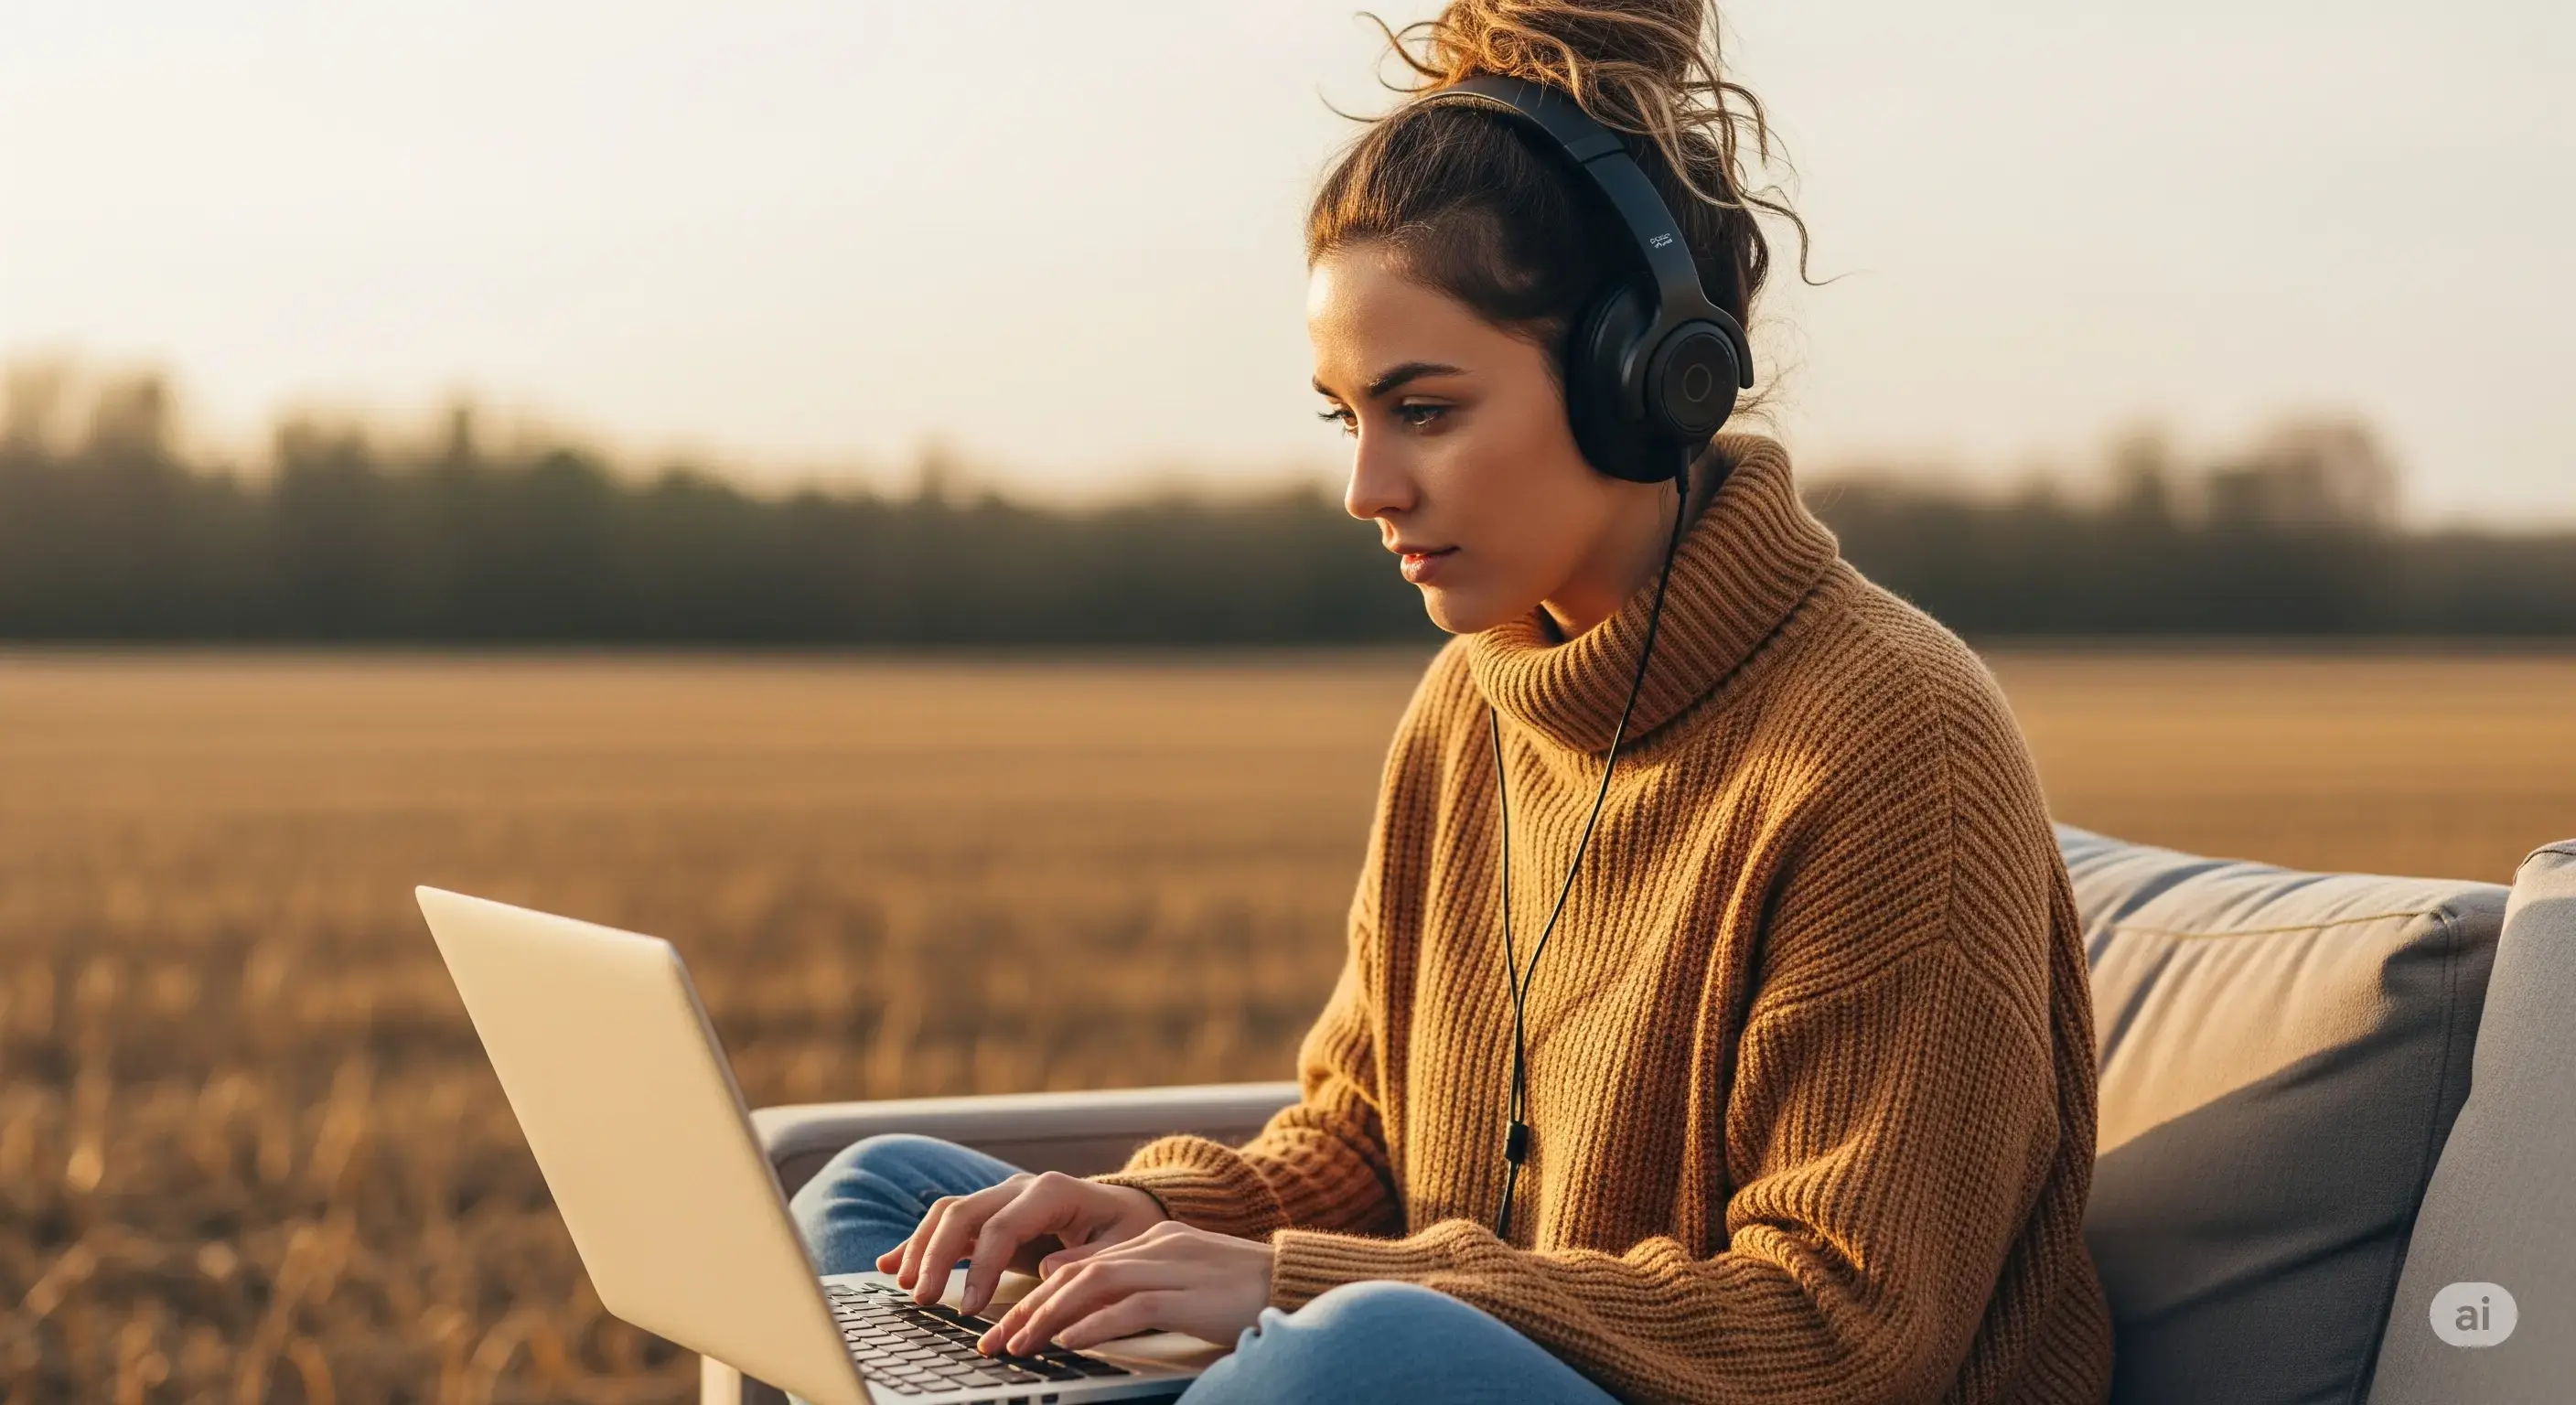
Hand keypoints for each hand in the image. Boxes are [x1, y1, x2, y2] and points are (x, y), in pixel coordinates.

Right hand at [878, 1171, 1166, 1316]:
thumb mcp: (1124, 1245)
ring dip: (920, 1247)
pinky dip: (917, 1242)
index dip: (981, 1267)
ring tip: (905, 1285)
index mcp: (1053, 1191)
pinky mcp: (990, 1216)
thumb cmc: (1130, 1230)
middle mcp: (1020, 1188)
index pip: (1002, 1226)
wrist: (1131, 1210)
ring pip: (948, 1213)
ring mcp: (1001, 1198)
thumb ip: (1087, 1258)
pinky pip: (947, 1223)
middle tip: (923, 1299)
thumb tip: (1046, 1270)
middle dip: (936, 1255)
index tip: (969, 1308)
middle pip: (964, 1212)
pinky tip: (889, 1264)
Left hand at [978, 1220, 1272, 1354]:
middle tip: (996, 1343)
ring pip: (1094, 1286)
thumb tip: (1071, 1290)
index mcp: (1156, 1239)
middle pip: (1078, 1274)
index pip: (1082, 1265)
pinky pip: (1131, 1306)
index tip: (1007, 1326)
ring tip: (1019, 1345)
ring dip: (1050, 1317)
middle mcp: (1159, 1245)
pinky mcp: (1190, 1293)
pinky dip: (1094, 1323)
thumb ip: (1132, 1281)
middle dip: (1030, 1309)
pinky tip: (1068, 1342)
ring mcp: (1175, 1265)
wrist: (1300, 1283)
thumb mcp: (1182, 1281)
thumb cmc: (1244, 1292)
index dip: (1039, 1297)